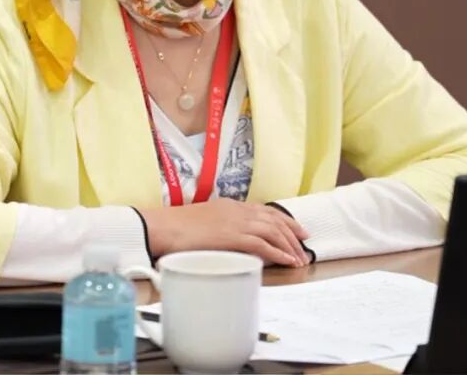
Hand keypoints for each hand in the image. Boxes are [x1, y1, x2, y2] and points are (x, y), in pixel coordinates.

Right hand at [138, 199, 310, 266]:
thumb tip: (227, 240)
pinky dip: (279, 252)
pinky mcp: (233, 237)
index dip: (282, 219)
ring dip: (289, 245)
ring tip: (299, 258)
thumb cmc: (174, 228)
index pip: (263, 210)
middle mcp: (236, 211)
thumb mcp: (201, 222)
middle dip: (292, 232)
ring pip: (273, 231)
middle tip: (304, 243)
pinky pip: (264, 244)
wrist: (162, 227)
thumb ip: (218, 227)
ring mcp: (236, 222)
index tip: (295, 228)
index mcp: (229, 205)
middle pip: (273, 219)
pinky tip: (287, 260)